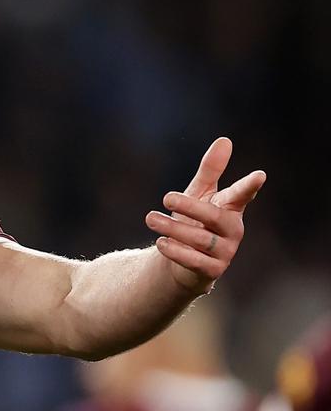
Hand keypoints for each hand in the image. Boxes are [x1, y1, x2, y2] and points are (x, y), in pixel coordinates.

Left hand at [144, 137, 265, 293]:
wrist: (181, 258)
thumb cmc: (194, 219)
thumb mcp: (200, 193)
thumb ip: (210, 170)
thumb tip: (225, 140)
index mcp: (231, 208)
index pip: (242, 194)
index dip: (249, 186)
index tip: (260, 175)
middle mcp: (232, 230)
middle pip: (214, 216)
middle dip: (189, 206)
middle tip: (166, 196)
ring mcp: (225, 251)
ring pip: (200, 239)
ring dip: (173, 228)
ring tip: (150, 218)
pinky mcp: (213, 270)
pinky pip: (195, 261)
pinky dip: (176, 251)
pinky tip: (161, 242)